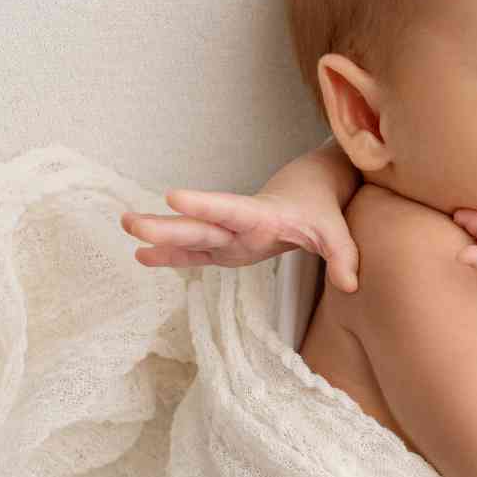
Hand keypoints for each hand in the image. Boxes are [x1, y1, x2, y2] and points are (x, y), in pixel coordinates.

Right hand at [120, 188, 359, 292]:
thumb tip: (351, 285)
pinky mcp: (224, 248)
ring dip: (160, 236)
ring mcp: (227, 237)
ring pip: (191, 237)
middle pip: (201, 226)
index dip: (206, 206)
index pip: (232, 209)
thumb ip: (343, 256)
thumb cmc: (320, 211)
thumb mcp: (336, 232)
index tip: (175, 196)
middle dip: (168, 226)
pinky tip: (142, 256)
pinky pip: (195, 252)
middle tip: (130, 221)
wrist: (308, 191)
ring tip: (125, 227)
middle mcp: (238, 224)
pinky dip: (171, 255)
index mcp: (262, 215)